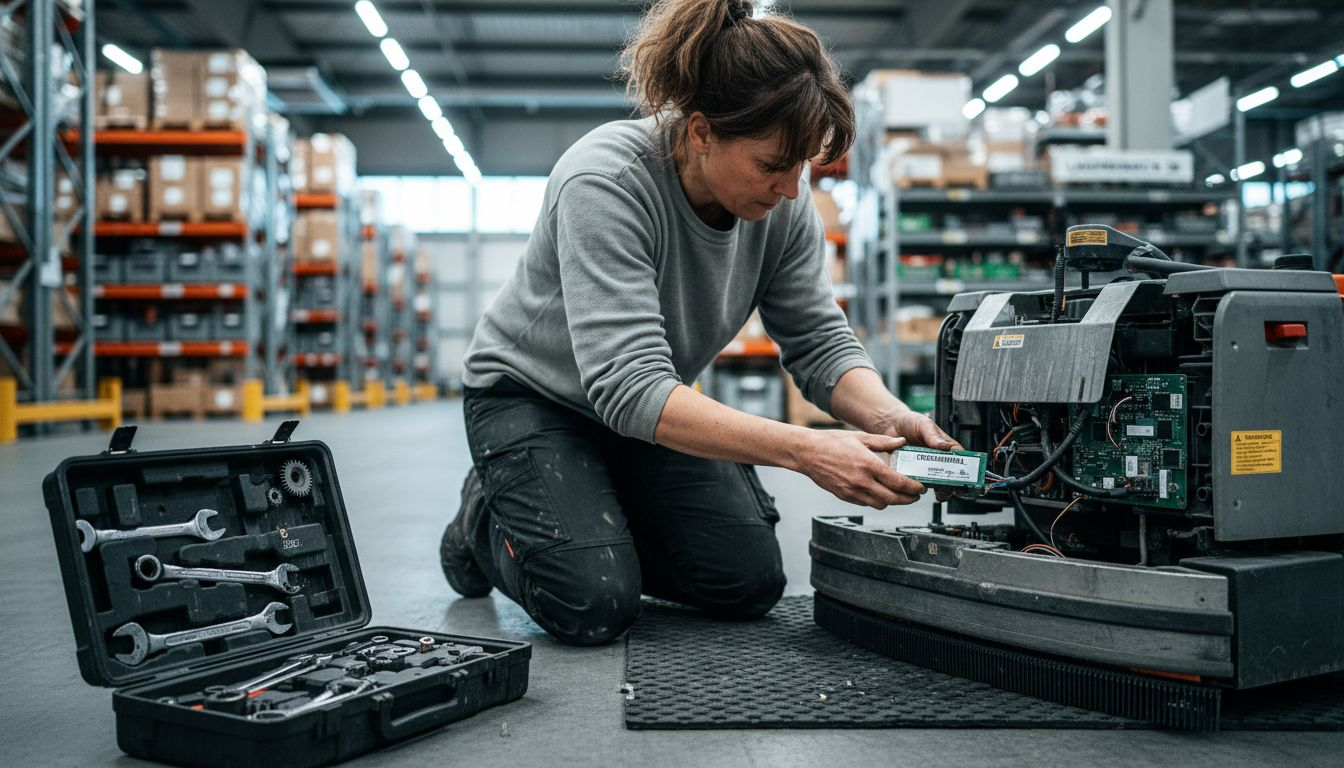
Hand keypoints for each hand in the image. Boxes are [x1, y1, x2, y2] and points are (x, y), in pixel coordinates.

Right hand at [797, 430, 926, 508]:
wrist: (807, 453)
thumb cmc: (831, 442)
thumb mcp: (860, 437)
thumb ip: (883, 442)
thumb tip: (901, 442)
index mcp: (868, 464)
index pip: (898, 482)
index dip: (913, 488)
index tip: (920, 488)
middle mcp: (862, 481)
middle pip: (893, 498)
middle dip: (908, 499)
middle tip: (915, 495)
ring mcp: (852, 491)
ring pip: (880, 504)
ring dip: (892, 501)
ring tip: (898, 494)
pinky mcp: (845, 496)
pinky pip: (866, 504)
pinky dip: (876, 500)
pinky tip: (879, 492)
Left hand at [889, 413, 964, 502]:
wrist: (890, 425)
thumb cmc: (910, 423)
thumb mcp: (923, 425)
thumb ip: (933, 435)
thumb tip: (944, 445)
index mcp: (945, 447)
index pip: (959, 459)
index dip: (963, 470)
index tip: (963, 479)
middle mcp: (937, 458)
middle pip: (950, 475)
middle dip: (952, 484)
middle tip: (949, 489)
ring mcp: (925, 467)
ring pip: (936, 482)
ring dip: (939, 490)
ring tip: (938, 493)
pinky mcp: (912, 472)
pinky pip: (917, 482)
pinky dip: (919, 488)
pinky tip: (918, 489)